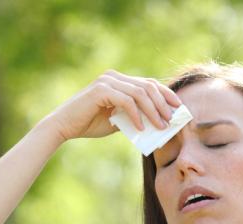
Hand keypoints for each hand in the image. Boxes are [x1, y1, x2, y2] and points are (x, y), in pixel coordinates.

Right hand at [46, 69, 181, 141]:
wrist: (64, 127)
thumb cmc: (89, 124)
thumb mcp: (117, 120)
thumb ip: (134, 116)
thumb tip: (157, 122)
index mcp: (118, 80)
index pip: (148, 83)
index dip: (166, 94)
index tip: (178, 107)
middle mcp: (114, 76)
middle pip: (147, 86)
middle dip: (163, 103)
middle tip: (172, 120)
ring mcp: (107, 81)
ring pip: (140, 93)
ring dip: (153, 111)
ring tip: (161, 126)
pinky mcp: (101, 90)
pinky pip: (127, 102)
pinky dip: (136, 115)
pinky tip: (141, 128)